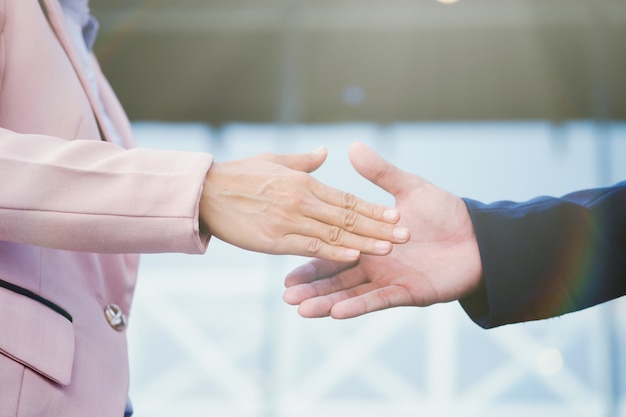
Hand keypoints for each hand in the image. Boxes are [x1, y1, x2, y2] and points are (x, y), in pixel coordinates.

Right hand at [199, 146, 409, 261]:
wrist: (204, 193)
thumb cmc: (239, 175)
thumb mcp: (273, 160)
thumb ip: (303, 160)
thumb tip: (326, 151)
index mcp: (303, 182)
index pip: (347, 198)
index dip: (373, 208)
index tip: (396, 214)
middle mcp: (301, 200)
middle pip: (348, 216)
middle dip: (379, 227)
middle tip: (406, 234)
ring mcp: (289, 221)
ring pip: (335, 233)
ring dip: (364, 241)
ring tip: (390, 248)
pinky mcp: (275, 240)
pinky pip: (310, 247)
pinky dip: (333, 252)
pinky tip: (354, 256)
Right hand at [283, 142, 482, 317]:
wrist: (478, 237)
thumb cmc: (445, 213)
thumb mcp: (409, 189)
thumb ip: (381, 173)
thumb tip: (352, 146)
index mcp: (369, 242)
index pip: (333, 250)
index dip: (309, 258)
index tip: (284, 263)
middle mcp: (374, 264)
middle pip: (335, 277)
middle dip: (311, 287)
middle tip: (285, 294)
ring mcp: (389, 280)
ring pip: (350, 293)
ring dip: (326, 301)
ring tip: (300, 308)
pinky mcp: (407, 293)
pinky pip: (377, 301)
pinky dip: (357, 307)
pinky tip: (336, 312)